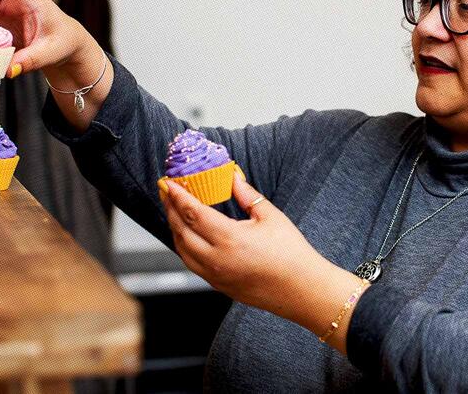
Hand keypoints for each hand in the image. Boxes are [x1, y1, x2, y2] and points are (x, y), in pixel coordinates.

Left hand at [160, 171, 364, 351]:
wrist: (301, 290)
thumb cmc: (291, 253)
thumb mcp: (270, 217)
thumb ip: (247, 195)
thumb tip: (232, 177)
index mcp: (230, 239)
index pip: (193, 213)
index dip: (178, 196)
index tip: (168, 183)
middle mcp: (217, 259)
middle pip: (181, 231)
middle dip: (171, 209)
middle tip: (166, 192)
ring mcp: (215, 275)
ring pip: (182, 250)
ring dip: (175, 228)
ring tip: (174, 211)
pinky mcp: (218, 285)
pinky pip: (192, 263)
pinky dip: (184, 246)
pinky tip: (188, 235)